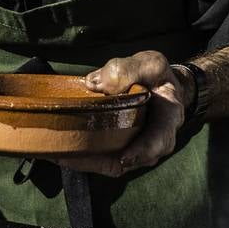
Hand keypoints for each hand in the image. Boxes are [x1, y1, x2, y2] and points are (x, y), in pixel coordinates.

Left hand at [60, 51, 187, 177]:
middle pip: (132, 160)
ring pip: (114, 163)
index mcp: (168, 119)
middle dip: (101, 161)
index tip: (124, 158)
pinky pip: (104, 159)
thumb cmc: (155, 75)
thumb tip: (98, 84)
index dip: (142, 151)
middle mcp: (155, 141)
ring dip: (87, 161)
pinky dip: (84, 158)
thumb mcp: (149, 64)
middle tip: (73, 157)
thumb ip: (128, 70)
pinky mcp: (121, 148)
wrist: (157, 84)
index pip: (159, 140)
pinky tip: (61, 153)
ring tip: (61, 155)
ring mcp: (137, 148)